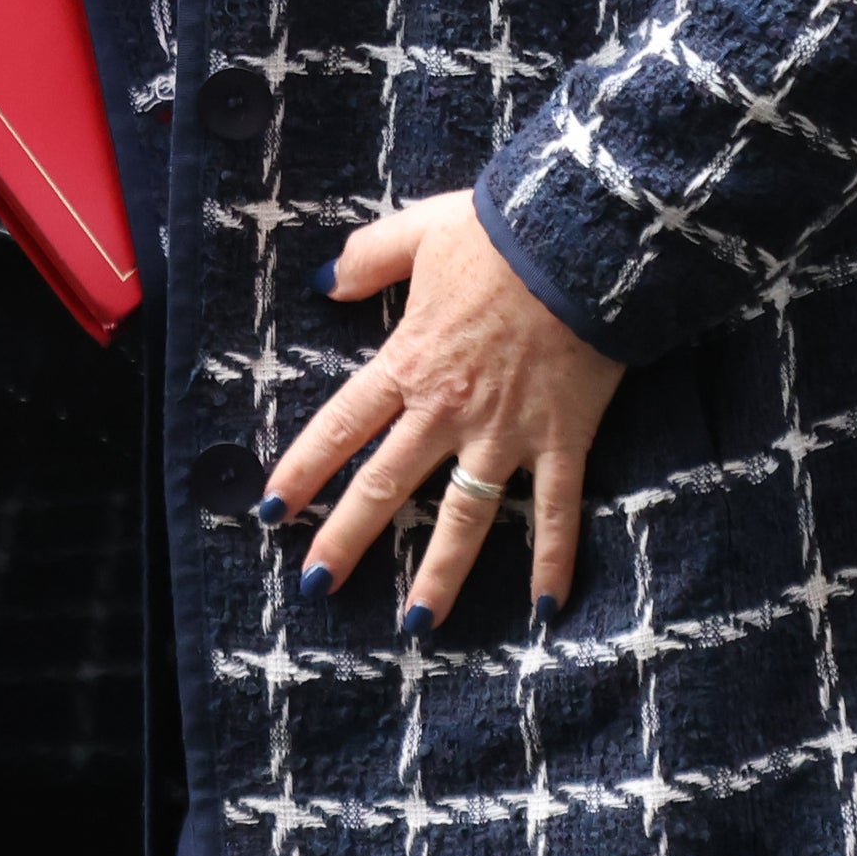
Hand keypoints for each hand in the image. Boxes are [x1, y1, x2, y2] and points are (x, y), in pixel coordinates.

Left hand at [264, 187, 624, 632]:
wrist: (585, 240)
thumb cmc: (502, 233)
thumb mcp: (421, 230)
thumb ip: (367, 257)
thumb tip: (322, 280)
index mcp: (409, 362)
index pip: (341, 426)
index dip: (303, 469)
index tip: (271, 510)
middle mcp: (449, 410)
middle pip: (387, 485)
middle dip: (347, 539)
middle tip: (315, 587)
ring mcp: (506, 432)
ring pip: (464, 516)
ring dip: (439, 574)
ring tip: (414, 624)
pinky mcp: (562, 438)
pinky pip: (556, 510)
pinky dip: (553, 560)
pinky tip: (544, 610)